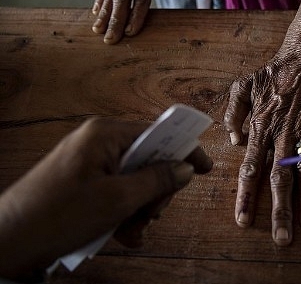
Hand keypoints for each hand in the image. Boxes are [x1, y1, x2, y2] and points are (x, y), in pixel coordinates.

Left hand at [0, 118, 211, 279]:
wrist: (9, 243)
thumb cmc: (57, 216)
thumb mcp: (118, 199)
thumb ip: (157, 181)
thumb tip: (185, 168)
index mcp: (104, 135)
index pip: (157, 134)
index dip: (183, 151)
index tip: (205, 167)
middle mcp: (97, 143)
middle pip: (148, 160)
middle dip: (155, 192)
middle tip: (150, 216)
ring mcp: (88, 163)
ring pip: (134, 180)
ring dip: (140, 208)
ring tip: (131, 231)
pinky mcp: (82, 183)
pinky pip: (116, 192)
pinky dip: (124, 213)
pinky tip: (123, 235)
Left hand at [224, 47, 300, 245]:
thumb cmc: (275, 71)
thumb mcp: (243, 85)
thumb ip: (234, 113)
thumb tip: (234, 140)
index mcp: (261, 126)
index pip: (250, 168)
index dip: (246, 196)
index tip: (243, 220)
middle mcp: (283, 133)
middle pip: (279, 178)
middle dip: (279, 210)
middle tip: (281, 237)